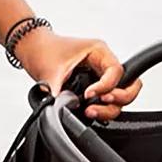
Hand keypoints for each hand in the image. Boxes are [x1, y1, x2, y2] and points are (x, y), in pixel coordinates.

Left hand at [14, 28, 140, 121]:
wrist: (32, 49)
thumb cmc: (43, 50)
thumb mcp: (50, 71)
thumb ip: (57, 92)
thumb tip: (60, 108)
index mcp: (99, 51)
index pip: (116, 71)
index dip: (106, 86)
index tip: (89, 94)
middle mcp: (103, 64)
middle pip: (128, 84)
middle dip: (119, 98)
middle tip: (101, 103)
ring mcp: (100, 77)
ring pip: (120, 96)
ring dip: (110, 107)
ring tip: (90, 112)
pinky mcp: (93, 88)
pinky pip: (107, 101)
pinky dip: (103, 109)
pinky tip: (89, 112)